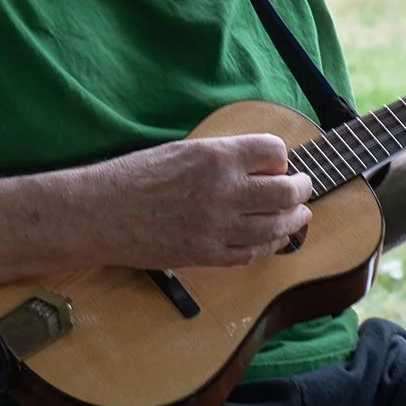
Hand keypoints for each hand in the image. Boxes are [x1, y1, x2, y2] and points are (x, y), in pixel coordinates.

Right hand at [93, 132, 312, 268]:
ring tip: (299, 216)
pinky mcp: (208, 255)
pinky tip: (274, 240)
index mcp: (216, 157)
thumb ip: (223, 156)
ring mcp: (218, 227)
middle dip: (301, 189)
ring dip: (294, 220)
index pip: (275, 152)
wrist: (101, 214)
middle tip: (304, 188)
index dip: (280, 157)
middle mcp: (223, 191)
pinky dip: (270, 245)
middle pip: (286, 191)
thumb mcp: (182, 150)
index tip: (277, 164)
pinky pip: (253, 253)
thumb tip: (260, 166)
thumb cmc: (134, 177)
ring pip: (277, 226)